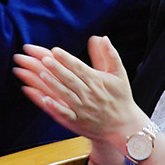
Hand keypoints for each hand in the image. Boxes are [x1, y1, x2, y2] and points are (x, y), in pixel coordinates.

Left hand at [12, 36, 146, 149]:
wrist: (123, 127)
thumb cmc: (121, 97)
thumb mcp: (119, 74)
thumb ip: (110, 55)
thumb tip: (103, 37)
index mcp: (97, 81)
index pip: (79, 67)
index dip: (67, 59)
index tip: (55, 50)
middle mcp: (89, 94)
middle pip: (70, 79)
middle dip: (56, 68)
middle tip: (43, 59)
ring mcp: (82, 109)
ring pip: (65, 94)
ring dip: (53, 84)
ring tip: (41, 74)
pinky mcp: (77, 122)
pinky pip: (64, 114)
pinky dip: (55, 107)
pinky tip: (44, 100)